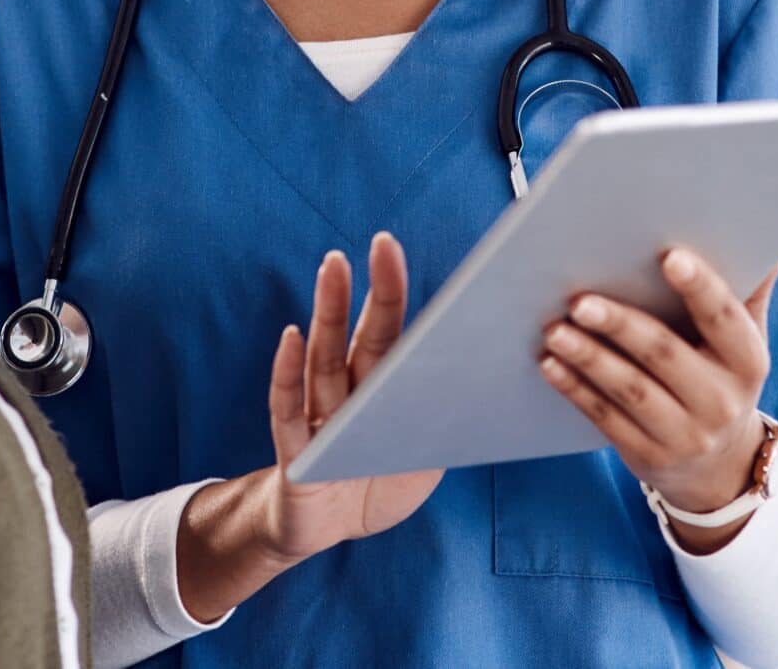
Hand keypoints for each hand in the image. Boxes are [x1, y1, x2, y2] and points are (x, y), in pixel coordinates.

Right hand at [259, 232, 443, 559]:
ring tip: (333, 269)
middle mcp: (347, 393)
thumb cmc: (376, 485)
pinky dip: (287, 373)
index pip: (391, 335)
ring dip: (329, 313)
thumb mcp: (424, 459)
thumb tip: (490, 384)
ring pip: (324, 359)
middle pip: (359, 335)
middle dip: (369, 288)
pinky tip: (290, 338)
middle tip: (379, 244)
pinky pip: (289, 409)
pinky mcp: (297, 454)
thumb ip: (443, 423)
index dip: (395, 293)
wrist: (325, 533)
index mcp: (380, 390)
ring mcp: (320, 419)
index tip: (400, 250)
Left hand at [538, 248, 777, 544]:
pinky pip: (606, 418)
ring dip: (589, 358)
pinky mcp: (648, 456)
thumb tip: (764, 238)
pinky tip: (551, 364)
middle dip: (620, 325)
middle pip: (665, 354)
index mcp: (748, 362)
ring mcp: (685, 435)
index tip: (669, 256)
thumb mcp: (745, 343)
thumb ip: (748, 292)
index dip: (700, 287)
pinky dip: (575, 389)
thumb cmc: (724, 380)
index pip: (724, 319)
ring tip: (556, 330)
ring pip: (630, 390)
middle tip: (580, 300)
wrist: (720, 466)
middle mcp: (721, 401)